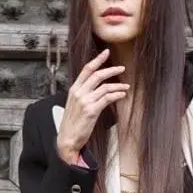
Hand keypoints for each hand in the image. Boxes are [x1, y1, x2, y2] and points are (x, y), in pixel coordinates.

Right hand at [57, 49, 127, 163]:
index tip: (106, 52)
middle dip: (111, 70)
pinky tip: (122, 95)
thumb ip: (83, 95)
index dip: (97, 60)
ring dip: (118, 85)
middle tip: (122, 68)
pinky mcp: (91, 110)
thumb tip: (96, 89)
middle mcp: (79, 93)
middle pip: (97, 75)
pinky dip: (116, 95)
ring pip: (105, 87)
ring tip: (126, 86)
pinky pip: (107, 98)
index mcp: (74, 89)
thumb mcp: (74, 105)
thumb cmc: (72, 124)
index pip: (86, 69)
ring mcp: (85, 101)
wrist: (67, 139)